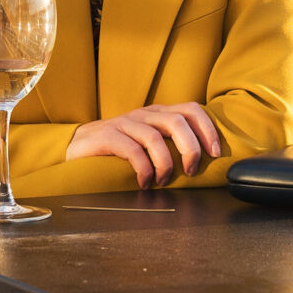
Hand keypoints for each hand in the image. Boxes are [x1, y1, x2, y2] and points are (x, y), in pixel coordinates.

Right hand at [66, 102, 224, 188]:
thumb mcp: (148, 142)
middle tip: (190, 171)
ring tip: (163, 181)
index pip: (191, 109)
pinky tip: (144, 183)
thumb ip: (170, 144)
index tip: (216, 153)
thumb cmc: (119, 150)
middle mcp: (144, 114)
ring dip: (165, 164)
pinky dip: (144, 170)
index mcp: (158, 113)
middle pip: (177, 121)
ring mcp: (124, 123)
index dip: (208, 129)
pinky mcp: (107, 136)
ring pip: (155, 137)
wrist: (76, 147)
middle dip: (190, 148)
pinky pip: (132, 151)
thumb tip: (201, 163)